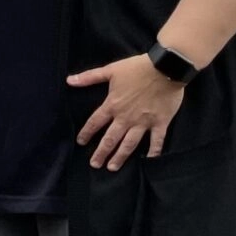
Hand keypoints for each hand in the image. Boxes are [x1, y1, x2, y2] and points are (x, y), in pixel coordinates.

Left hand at [70, 54, 185, 169]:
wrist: (166, 67)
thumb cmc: (137, 68)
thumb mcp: (111, 70)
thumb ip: (89, 77)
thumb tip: (68, 80)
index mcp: (112, 105)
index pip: (95, 122)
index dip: (86, 133)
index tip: (80, 142)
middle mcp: (126, 117)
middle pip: (110, 138)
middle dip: (101, 152)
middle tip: (95, 164)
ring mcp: (144, 122)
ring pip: (129, 144)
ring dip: (120, 156)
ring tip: (112, 167)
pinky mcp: (160, 122)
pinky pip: (157, 140)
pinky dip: (154, 151)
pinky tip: (149, 160)